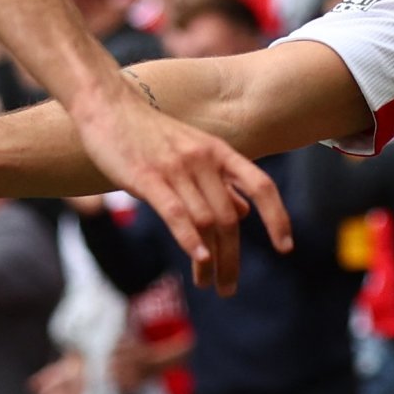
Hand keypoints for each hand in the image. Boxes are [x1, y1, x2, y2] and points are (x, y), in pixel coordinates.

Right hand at [67, 83, 291, 294]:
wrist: (107, 105)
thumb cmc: (149, 133)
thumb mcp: (194, 151)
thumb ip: (219, 181)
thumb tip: (243, 211)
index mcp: (219, 152)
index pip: (261, 185)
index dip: (277, 217)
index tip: (285, 248)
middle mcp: (203, 160)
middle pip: (229, 218)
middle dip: (232, 258)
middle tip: (228, 288)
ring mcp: (176, 168)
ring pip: (205, 221)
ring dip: (209, 260)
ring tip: (207, 284)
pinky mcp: (147, 177)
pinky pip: (175, 212)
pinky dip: (190, 239)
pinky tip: (199, 261)